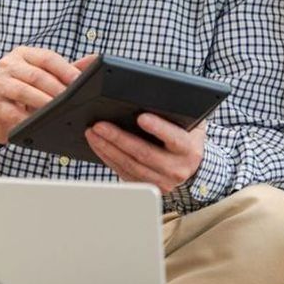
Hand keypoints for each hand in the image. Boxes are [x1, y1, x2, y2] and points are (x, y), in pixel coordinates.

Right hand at [0, 48, 95, 147]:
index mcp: (23, 54)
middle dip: (58, 89)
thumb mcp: (44, 76)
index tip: (80, 82)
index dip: (65, 69)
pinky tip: (41, 123)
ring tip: (60, 111)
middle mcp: (7, 65)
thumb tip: (94, 60)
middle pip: (37, 75)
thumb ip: (67, 69)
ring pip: (25, 92)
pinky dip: (29, 118)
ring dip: (45, 103)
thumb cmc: (23, 92)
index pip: (47, 57)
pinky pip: (14, 112)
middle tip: (74, 101)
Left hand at [85, 114, 206, 193]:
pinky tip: (99, 145)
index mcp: (189, 149)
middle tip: (100, 125)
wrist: (189, 164)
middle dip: (119, 138)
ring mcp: (161, 181)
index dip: (158, 128)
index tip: (141, 117)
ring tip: (93, 133)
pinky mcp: (146, 186)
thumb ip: (177, 112)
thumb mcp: (190, 122)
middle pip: (144, 154)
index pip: (174, 138)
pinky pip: (123, 172)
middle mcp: (177, 169)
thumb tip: (154, 96)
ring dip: (108, 148)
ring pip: (130, 165)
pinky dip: (108, 158)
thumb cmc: (186, 136)